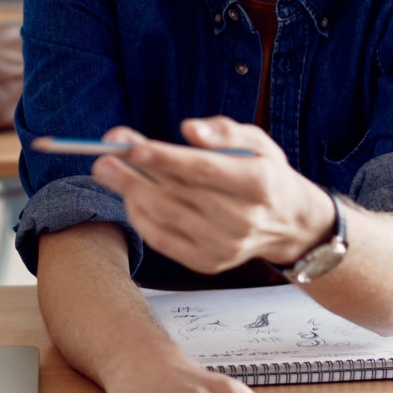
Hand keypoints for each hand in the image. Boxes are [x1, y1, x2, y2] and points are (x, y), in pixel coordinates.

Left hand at [90, 118, 335, 274]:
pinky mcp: (209, 263)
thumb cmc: (265, 174)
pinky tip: (129, 197)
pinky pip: (165, 241)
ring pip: (166, 218)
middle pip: (178, 195)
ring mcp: (225, 245)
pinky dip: (141, 218)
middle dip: (135, 175)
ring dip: (131, 194)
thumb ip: (224, 131)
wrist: (290, 224)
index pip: (203, 170)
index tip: (132, 147)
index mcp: (258, 183)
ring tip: (108, 171)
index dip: (166, 159)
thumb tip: (189, 129)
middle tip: (102, 158)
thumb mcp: (258, 142)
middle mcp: (243, 219)